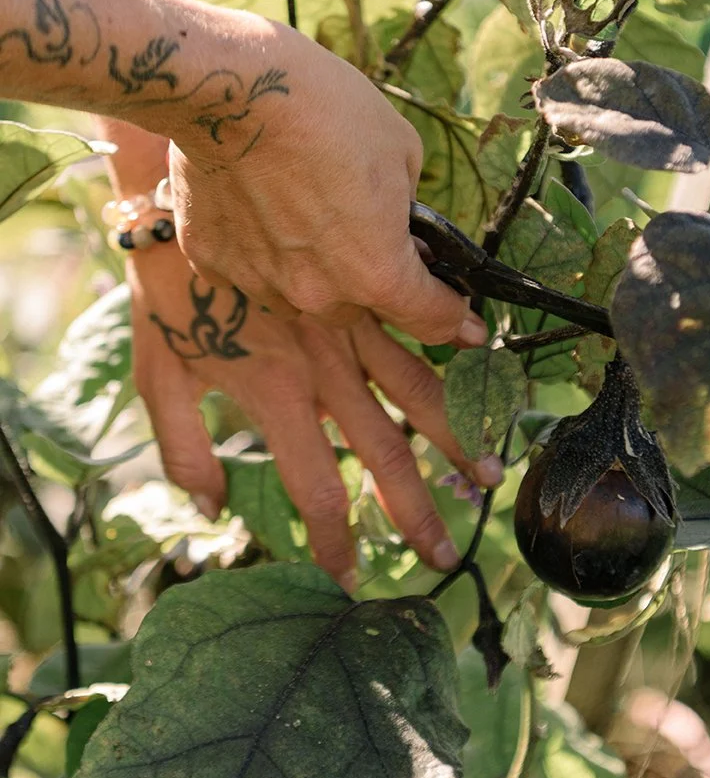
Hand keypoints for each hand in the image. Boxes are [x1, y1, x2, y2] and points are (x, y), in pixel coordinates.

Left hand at [128, 244, 500, 586]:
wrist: (184, 199)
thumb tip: (208, 506)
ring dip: (455, 437)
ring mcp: (348, 327)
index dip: (335, 538)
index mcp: (275, 397)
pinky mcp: (359, 286)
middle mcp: (323, 370)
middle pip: (383, 453)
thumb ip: (180, 444)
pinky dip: (453, 343)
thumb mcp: (155, 373)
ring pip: (416, 391)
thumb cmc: (164, 289)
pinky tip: (485, 358)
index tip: (351, 578)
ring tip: (487, 473)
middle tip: (445, 554)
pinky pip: (417, 321)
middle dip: (415, 509)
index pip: (315, 486)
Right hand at [168, 23, 486, 346]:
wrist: (236, 89)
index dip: (454, 317)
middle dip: (371, 280)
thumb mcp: (402, 152)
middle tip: (368, 232)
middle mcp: (320, 294)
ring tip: (305, 212)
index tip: (466, 322)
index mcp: (378, 273)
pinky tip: (258, 204)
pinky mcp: (213, 262)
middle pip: (359, 309)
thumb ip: (407, 207)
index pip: (432, 320)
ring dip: (313, 272)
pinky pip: (249, 272)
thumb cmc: (329, 112)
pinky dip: (260, 250)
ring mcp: (262, 283)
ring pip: (300, 297)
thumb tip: (400, 223)